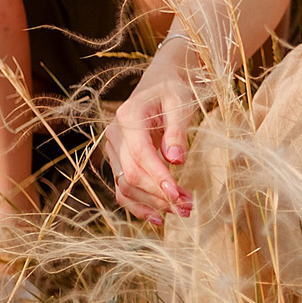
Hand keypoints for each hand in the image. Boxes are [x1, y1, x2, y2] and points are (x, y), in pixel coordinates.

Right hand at [104, 56, 201, 222]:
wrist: (160, 84)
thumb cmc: (173, 91)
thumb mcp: (180, 104)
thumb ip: (177, 131)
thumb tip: (176, 161)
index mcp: (128, 116)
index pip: (140, 154)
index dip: (159, 178)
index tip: (180, 195)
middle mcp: (115, 134)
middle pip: (131, 174)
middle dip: (159, 195)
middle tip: (188, 207)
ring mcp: (113, 150)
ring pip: (125, 187)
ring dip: (152, 204)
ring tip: (182, 211)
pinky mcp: (118, 161)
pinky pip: (123, 189)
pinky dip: (138, 206)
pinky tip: (159, 218)